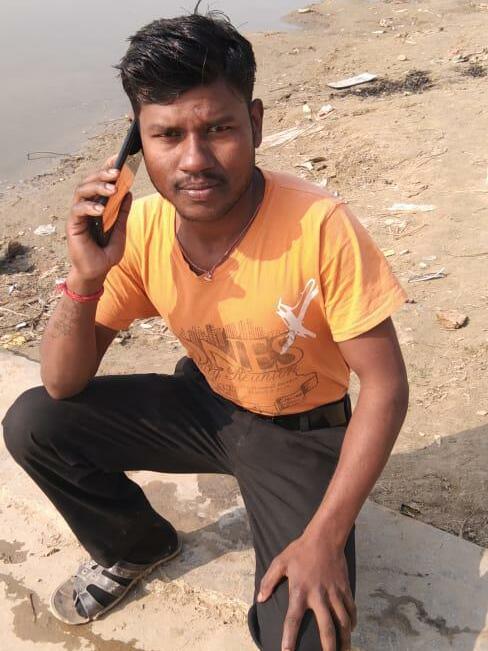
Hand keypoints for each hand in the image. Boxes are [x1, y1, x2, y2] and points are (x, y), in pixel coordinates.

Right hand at [67, 155, 131, 283]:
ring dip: (97, 187)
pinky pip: (78, 210)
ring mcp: (78, 214)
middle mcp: (86, 206)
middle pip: (89, 182)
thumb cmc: (106, 252)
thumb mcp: (121, 231)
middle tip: (117, 172)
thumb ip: (123, 212)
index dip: (107, 168)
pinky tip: (100, 209)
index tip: (118, 158)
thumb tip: (128, 191)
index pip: (100, 182)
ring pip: (82, 191)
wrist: (96, 272)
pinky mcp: (73, 225)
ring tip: (112, 189)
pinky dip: (89, 207)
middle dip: (103, 174)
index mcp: (98, 204)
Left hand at [257, 534, 355, 650]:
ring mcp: (334, 592)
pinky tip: (350, 630)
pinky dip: (352, 621)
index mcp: (300, 591)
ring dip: (345, 639)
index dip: (289, 637)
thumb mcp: (280, 562)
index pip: (293, 619)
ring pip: (342, 621)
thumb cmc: (300, 550)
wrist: (324, 537)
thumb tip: (260, 599)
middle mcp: (318, 595)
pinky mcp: (344, 588)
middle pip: (326, 627)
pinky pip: (351, 609)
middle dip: (328, 647)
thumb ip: (269, 581)